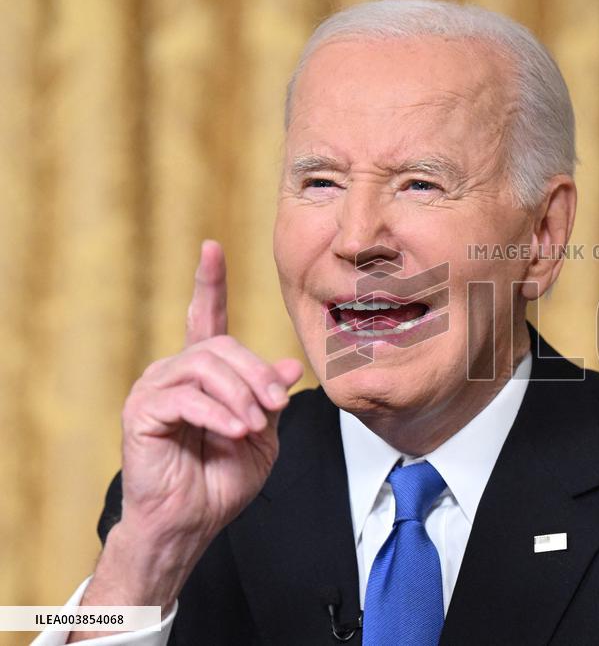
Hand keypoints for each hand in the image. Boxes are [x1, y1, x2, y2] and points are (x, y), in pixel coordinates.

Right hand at [73, 240, 302, 628]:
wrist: (193, 520)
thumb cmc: (224, 479)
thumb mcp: (262, 433)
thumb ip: (271, 397)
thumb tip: (287, 365)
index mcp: (206, 372)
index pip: (208, 318)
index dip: (210, 283)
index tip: (212, 248)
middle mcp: (176, 371)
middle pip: (222, 346)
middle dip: (256, 374)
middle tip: (274, 406)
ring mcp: (155, 388)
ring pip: (206, 366)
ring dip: (240, 395)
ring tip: (252, 426)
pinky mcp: (142, 410)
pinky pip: (187, 397)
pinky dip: (217, 414)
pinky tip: (233, 432)